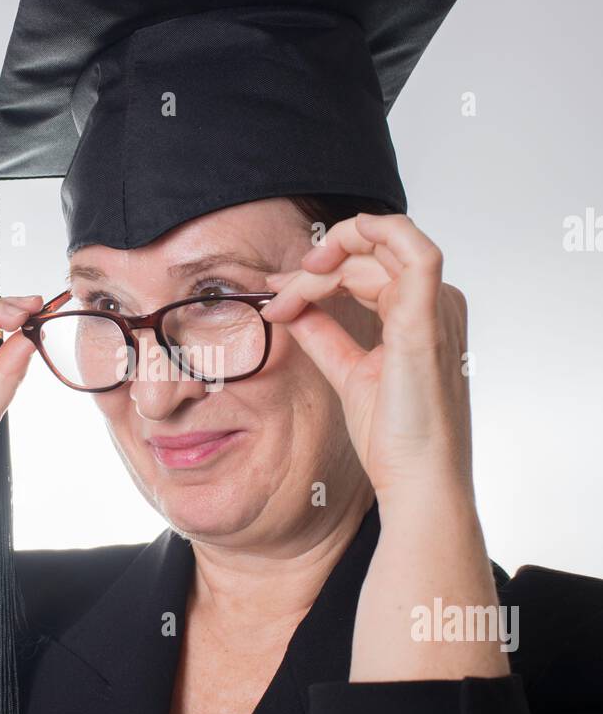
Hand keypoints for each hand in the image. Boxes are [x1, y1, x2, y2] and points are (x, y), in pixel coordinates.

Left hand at [263, 212, 471, 507]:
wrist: (416, 479)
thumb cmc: (396, 436)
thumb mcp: (350, 371)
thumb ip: (325, 334)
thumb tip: (292, 307)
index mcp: (425, 314)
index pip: (370, 268)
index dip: (319, 272)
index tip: (279, 293)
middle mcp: (438, 303)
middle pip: (370, 255)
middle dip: (314, 268)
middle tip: (276, 294)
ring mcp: (436, 307)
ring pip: (377, 248)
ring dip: (326, 259)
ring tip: (289, 289)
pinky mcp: (427, 317)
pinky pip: (412, 248)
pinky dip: (369, 234)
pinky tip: (324, 256)